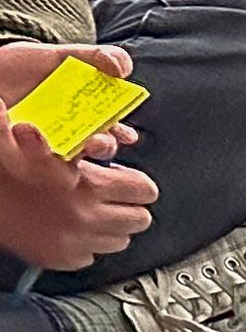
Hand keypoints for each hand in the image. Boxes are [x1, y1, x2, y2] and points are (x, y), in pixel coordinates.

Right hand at [0, 42, 154, 275]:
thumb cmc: (2, 158)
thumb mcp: (23, 130)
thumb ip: (69, 107)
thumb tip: (102, 72)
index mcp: (86, 185)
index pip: (145, 190)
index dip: (135, 181)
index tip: (126, 178)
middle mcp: (86, 219)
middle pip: (140, 218)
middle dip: (127, 204)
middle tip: (111, 193)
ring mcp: (76, 244)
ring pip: (121, 238)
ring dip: (110, 223)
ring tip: (91, 207)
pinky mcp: (63, 260)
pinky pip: (95, 255)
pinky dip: (88, 242)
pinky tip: (72, 225)